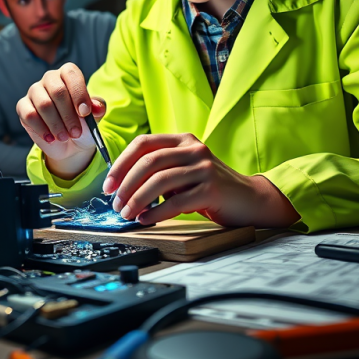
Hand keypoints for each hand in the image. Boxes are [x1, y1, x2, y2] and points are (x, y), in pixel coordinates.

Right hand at [16, 62, 105, 178]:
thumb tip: (97, 106)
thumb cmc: (82, 124)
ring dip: (56, 125)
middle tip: (76, 132)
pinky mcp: (23, 106)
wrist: (70, 143)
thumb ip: (98, 108)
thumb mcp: (94, 117)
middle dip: (69, 115)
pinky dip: (42, 129)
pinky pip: (30, 115)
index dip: (79, 93)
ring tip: (65, 137)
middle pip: (57, 91)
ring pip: (44, 104)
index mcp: (67, 74)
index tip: (85, 113)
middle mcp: (50, 79)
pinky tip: (51, 138)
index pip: (71, 73)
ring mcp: (34, 91)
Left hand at [102, 133, 298, 227]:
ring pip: (160, 181)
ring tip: (127, 214)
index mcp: (183, 140)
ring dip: (137, 199)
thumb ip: (159, 170)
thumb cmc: (210, 187)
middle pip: (149, 162)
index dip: (121, 163)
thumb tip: (121, 186)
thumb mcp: (184, 170)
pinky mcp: (211, 189)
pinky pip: (176, 202)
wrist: (250, 199)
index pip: (144, 143)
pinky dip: (155, 212)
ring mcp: (204, 168)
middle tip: (114, 202)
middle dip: (126, 184)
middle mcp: (194, 149)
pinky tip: (145, 219)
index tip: (109, 184)